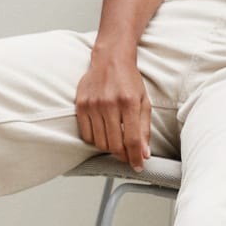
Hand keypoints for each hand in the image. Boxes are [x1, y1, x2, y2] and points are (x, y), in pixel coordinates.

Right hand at [75, 51, 150, 171]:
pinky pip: (86, 135)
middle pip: (114, 145)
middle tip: (127, 156)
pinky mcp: (81, 105)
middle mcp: (110, 104)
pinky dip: (95, 140)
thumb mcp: (143, 102)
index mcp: (129, 103)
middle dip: (123, 156)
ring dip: (109, 148)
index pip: (132, 140)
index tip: (138, 166)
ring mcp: (93, 105)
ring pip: (100, 143)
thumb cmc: (129, 80)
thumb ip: (144, 129)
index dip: (135, 158)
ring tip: (116, 142)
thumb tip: (144, 154)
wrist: (110, 59)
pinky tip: (103, 133)